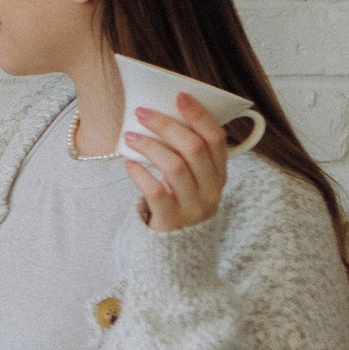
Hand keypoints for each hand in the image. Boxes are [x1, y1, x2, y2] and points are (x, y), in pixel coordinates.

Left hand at [124, 95, 230, 232]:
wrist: (176, 255)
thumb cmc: (178, 204)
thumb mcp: (191, 180)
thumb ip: (185, 153)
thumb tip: (162, 114)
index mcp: (219, 174)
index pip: (216, 138)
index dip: (199, 114)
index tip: (179, 95)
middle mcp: (212, 190)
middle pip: (194, 148)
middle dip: (166, 125)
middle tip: (141, 113)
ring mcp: (194, 209)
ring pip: (175, 167)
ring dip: (150, 146)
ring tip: (130, 136)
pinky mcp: (172, 223)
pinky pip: (156, 192)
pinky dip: (140, 174)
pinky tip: (128, 164)